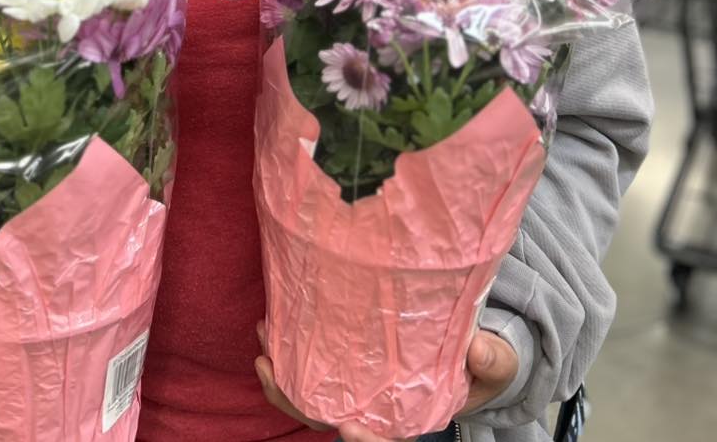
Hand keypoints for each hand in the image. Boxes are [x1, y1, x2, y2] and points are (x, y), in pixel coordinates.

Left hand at [254, 323, 519, 441]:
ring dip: (282, 375)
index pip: (380, 436)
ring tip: (263, 341)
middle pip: (329, 417)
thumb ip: (491, 361)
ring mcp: (357, 388)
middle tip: (270, 369)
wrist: (472, 348)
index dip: (362, 439)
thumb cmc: (483, 363)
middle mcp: (377, 408)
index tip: (345, 428)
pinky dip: (288, 354)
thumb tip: (480, 351)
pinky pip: (311, 368)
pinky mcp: (345, 363)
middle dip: (295, 398)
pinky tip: (273, 326)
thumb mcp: (495, 364)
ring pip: (311, 395)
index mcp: (410, 416)